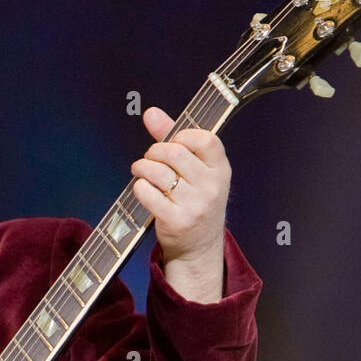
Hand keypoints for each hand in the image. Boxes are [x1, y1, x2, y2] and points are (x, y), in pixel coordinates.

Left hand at [131, 106, 230, 301]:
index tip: (173, 142)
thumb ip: (174, 139)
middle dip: (155, 151)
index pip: (205, 140)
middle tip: (150, 158)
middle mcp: (210, 187)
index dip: (183, 136)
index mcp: (220, 170)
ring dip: (142, 167)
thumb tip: (151, 113)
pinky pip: (148, 194)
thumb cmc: (195, 201)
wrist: (198, 247)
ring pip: (158, 172)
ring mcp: (194, 206)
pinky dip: (140, 187)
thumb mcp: (196, 171)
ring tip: (140, 170)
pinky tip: (142, 189)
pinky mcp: (175, 221)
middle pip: (175, 153)